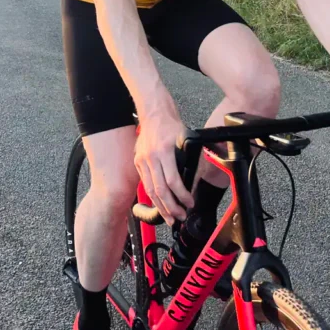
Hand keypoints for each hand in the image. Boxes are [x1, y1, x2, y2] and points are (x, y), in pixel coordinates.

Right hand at [134, 103, 193, 223]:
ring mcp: (142, 160)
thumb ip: (188, 159)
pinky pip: (145, 183)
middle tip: (180, 217)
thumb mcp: (185, 139)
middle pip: (160, 190)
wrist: (154, 111)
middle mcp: (151, 157)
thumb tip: (192, 180)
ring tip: (170, 218)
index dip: (182, 196)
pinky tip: (159, 205)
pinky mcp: (137, 161)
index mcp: (164, 151)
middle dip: (171, 207)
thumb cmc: (171, 123)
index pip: (173, 181)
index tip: (190, 203)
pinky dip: (152, 196)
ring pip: (150, 190)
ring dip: (160, 207)